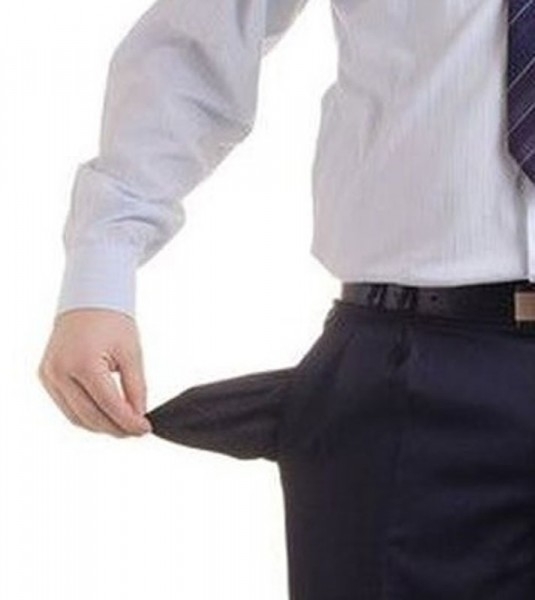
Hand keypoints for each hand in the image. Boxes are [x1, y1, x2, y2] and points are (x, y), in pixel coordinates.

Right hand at [38, 308, 152, 436]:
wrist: (88, 300)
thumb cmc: (112, 321)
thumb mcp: (131, 352)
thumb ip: (136, 387)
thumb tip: (137, 415)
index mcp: (83, 362)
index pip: (109, 404)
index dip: (128, 421)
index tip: (144, 429)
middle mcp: (60, 371)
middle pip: (90, 416)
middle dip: (115, 428)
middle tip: (136, 432)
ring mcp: (49, 375)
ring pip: (76, 417)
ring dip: (100, 426)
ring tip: (123, 427)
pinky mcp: (46, 377)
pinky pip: (67, 406)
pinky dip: (86, 415)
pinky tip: (105, 417)